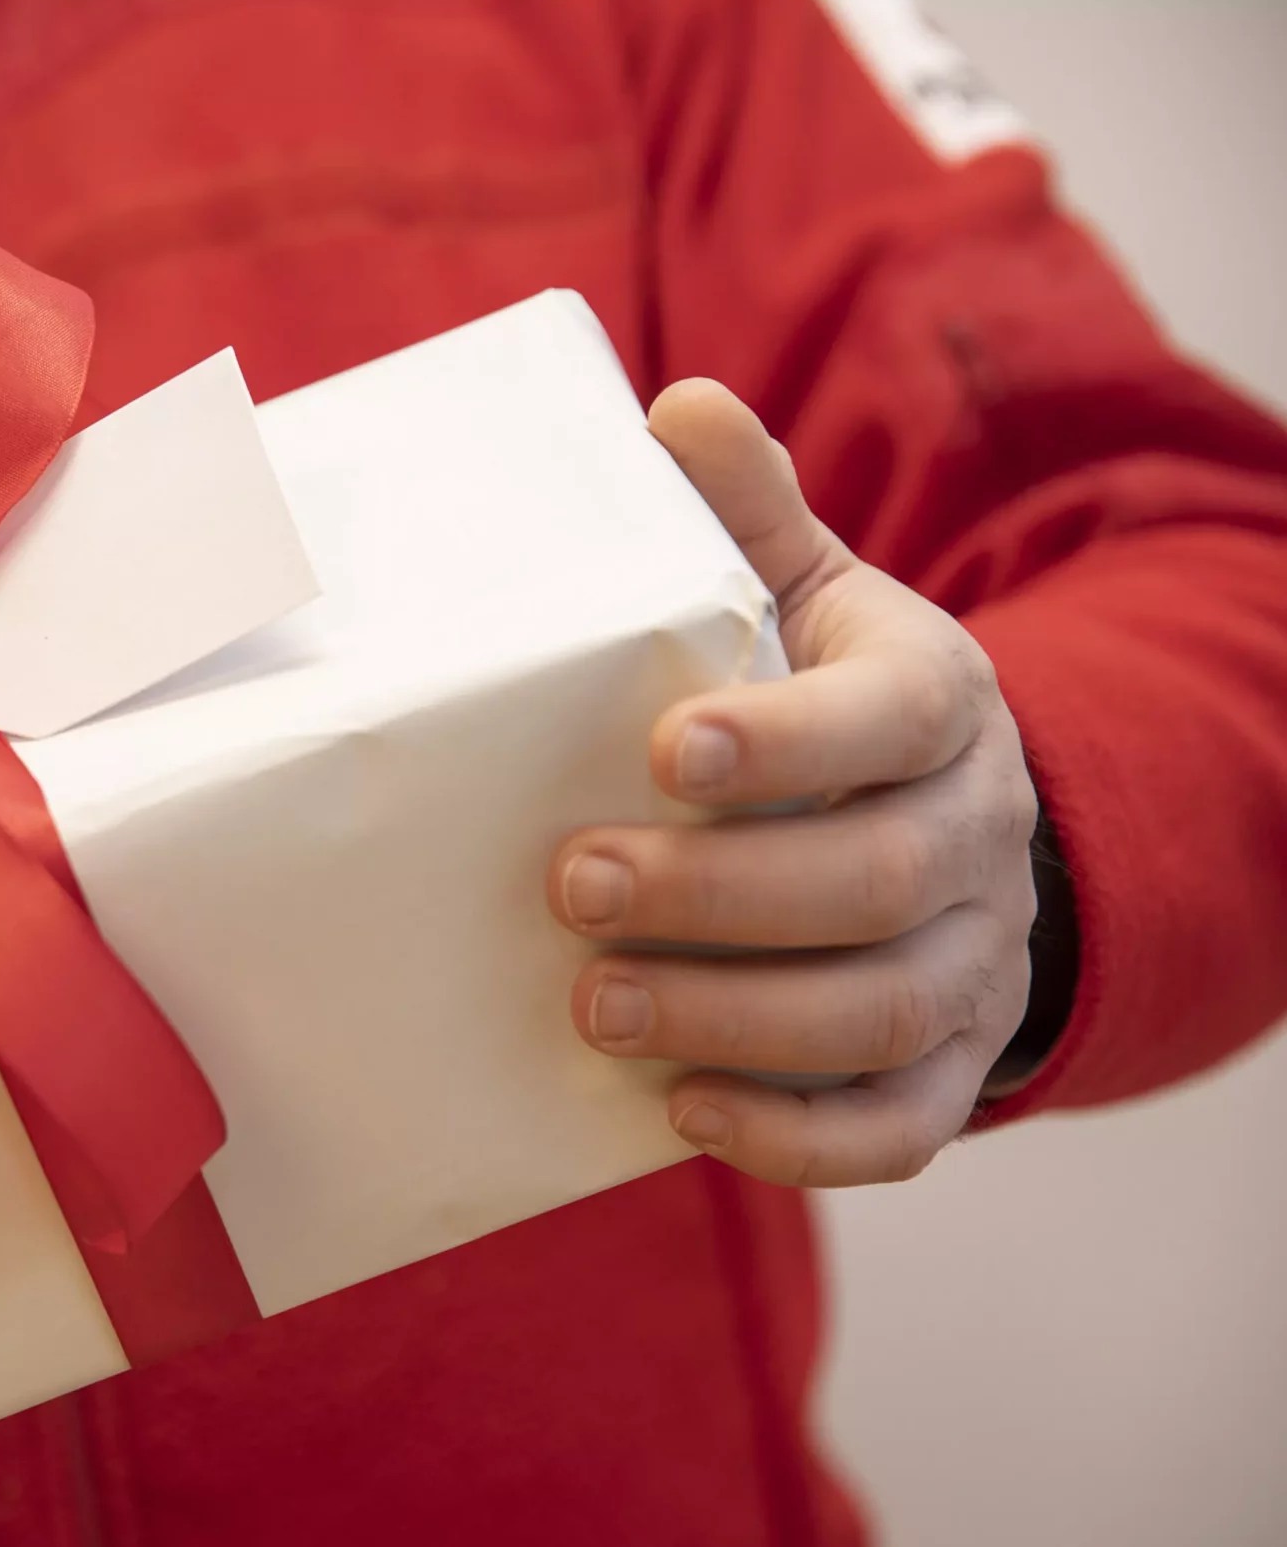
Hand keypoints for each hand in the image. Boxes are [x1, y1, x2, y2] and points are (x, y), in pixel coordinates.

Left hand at [548, 381, 1041, 1185]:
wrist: (945, 823)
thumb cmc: (829, 700)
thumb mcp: (805, 595)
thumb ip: (744, 516)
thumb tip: (672, 410)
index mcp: (939, 700)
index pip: (889, 719)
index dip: (787, 741)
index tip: (662, 751)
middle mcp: (977, 834)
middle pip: (874, 882)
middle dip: (718, 893)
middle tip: (570, 883)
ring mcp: (973, 962)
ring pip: (880, 1011)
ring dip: (734, 1016)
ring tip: (595, 1006)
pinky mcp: (949, 1066)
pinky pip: (900, 1127)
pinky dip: (797, 1137)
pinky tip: (683, 1113)